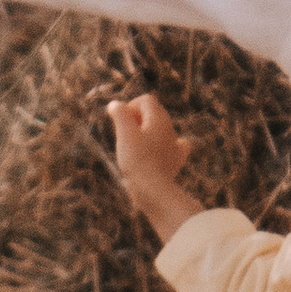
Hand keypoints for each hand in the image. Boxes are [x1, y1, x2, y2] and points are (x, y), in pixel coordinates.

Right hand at [108, 94, 199, 233]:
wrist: (154, 190)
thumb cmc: (138, 160)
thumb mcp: (125, 133)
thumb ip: (120, 114)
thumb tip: (115, 104)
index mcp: (159, 119)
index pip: (146, 100)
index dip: (130, 107)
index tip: (120, 123)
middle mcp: (170, 129)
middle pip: (154, 113)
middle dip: (137, 119)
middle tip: (124, 135)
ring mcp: (174, 145)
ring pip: (160, 130)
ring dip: (147, 134)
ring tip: (134, 149)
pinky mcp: (175, 161)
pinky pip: (171, 147)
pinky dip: (162, 147)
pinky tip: (156, 153)